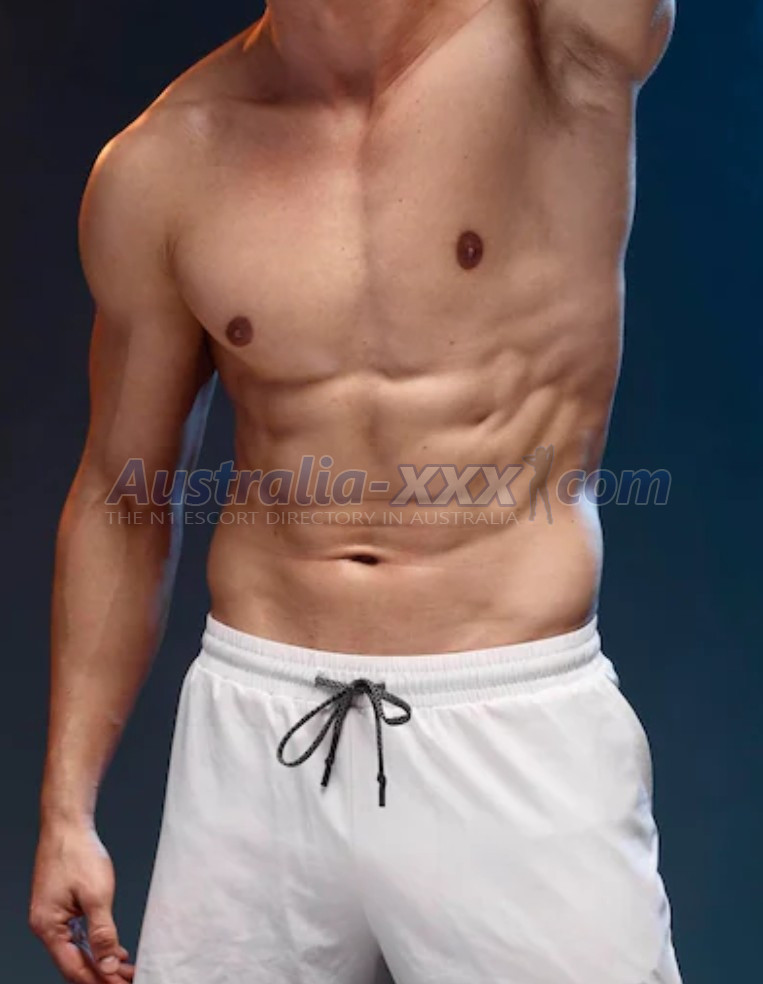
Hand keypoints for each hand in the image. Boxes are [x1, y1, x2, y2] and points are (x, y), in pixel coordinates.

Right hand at [30, 821, 134, 982]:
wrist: (67, 824)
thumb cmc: (77, 853)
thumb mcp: (96, 895)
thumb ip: (102, 932)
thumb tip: (109, 963)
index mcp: (49, 927)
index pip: (75, 968)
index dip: (100, 981)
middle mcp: (46, 926)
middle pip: (74, 963)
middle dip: (102, 974)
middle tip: (127, 980)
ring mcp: (52, 916)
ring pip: (77, 950)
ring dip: (101, 961)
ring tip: (126, 970)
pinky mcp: (60, 907)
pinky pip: (77, 936)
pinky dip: (95, 945)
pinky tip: (114, 949)